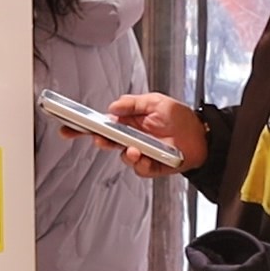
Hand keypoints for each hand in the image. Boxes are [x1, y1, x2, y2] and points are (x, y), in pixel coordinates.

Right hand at [59, 92, 206, 176]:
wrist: (202, 136)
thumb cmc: (179, 117)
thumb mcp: (156, 101)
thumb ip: (133, 103)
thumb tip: (112, 108)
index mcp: (127, 122)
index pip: (100, 124)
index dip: (83, 126)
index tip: (67, 125)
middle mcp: (129, 139)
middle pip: (106, 142)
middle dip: (99, 140)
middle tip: (100, 138)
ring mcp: (139, 154)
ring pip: (123, 156)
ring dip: (126, 153)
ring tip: (134, 148)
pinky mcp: (150, 166)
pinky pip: (139, 168)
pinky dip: (141, 163)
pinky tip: (145, 156)